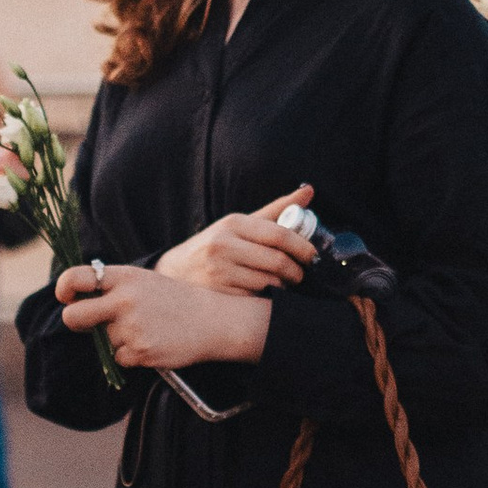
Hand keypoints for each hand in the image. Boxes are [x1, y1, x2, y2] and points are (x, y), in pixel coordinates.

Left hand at [54, 261, 269, 371]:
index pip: (76, 277)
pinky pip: (119, 358)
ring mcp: (132, 327)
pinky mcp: (140, 351)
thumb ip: (113, 287)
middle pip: (73, 316)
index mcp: (124, 277)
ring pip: (103, 340)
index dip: (64, 289)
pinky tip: (153, 342)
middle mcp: (124, 300)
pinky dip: (132, 355)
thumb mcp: (144, 281)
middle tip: (89, 323)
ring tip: (146, 329)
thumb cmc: (174, 300)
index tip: (67, 298)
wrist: (212, 320)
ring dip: (118, 339)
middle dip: (75, 321)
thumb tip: (77, 299)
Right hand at [155, 184, 313, 299]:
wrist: (175, 271)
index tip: (313, 255)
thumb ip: (275, 210)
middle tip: (302, 274)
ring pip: (269, 281)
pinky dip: (266, 296)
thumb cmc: (216, 245)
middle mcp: (224, 245)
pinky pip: (255, 297)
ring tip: (284, 283)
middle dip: (297, 271)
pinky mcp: (218, 293)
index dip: (302, 247)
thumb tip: (309, 191)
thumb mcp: (240, 224)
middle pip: (277, 260)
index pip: (279, 234)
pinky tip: (264, 292)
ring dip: (283, 286)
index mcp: (233, 223)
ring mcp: (219, 271)